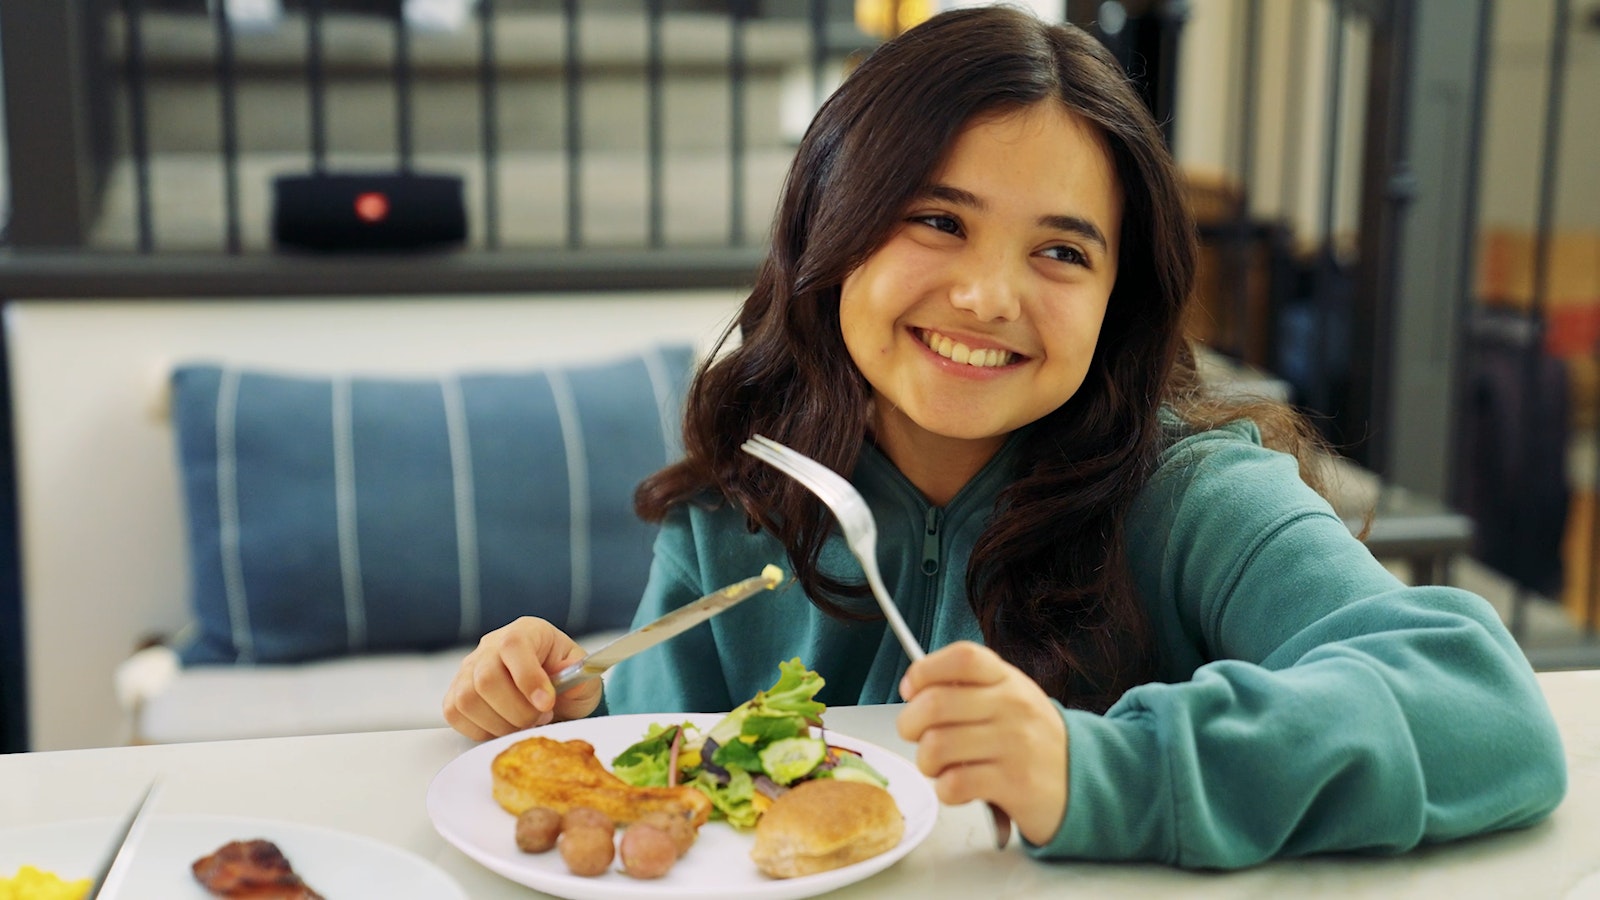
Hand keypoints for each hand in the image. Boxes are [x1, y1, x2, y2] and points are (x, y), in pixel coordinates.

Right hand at [442, 617, 603, 740]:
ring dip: (500, 723)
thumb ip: (582, 676)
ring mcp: (468, 669)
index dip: (528, 678)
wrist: (551, 695)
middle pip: (486, 678)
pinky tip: (505, 726)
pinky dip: (482, 729)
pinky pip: (455, 714)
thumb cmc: (566, 681)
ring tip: (524, 722)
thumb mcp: (585, 676)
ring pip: (467, 699)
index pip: (514, 645)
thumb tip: (572, 677)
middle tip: (540, 717)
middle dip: (517, 710)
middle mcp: (490, 646)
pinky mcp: (455, 693)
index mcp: (525, 631)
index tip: (547, 704)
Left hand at [896, 641, 1068, 845]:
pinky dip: (946, 790)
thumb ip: (968, 687)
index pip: (962, 657)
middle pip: (935, 703)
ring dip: (926, 762)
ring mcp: (1015, 745)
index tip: (912, 689)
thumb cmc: (1031, 737)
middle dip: (910, 724)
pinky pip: (954, 784)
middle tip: (917, 736)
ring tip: (939, 766)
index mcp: (1007, 680)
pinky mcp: (1014, 784)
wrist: (1084, 780)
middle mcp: (1012, 706)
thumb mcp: (1010, 697)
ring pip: (936, 746)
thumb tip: (914, 689)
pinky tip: (960, 786)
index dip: (924, 671)